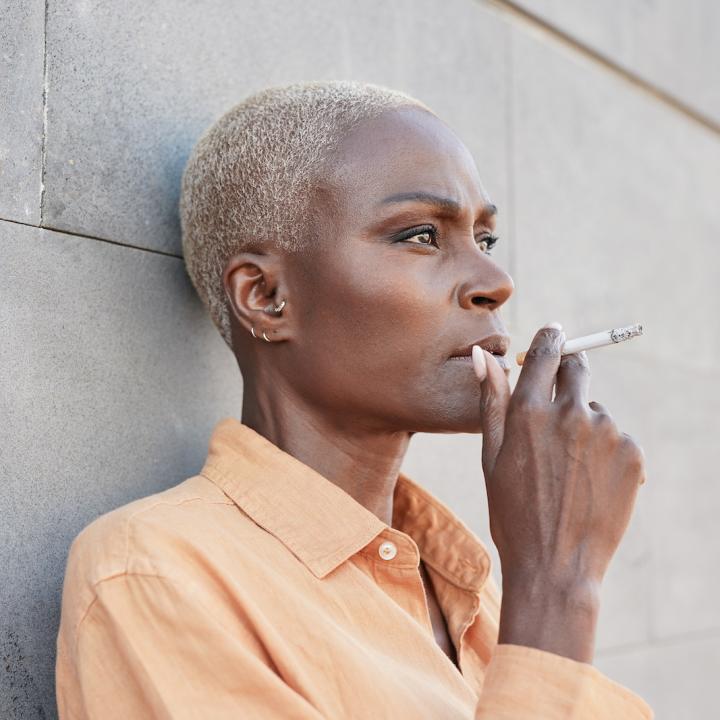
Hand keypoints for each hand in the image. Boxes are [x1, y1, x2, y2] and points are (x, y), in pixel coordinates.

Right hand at [475, 322, 645, 592]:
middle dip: (569, 377)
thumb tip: (482, 355)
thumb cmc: (513, 513)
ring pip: (596, 411)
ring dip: (584, 427)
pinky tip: (590, 484)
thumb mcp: (491, 456)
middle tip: (557, 413)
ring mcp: (606, 433)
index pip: (546, 352)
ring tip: (569, 471)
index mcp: (529, 411)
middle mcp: (569, 413)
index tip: (555, 333)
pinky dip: (606, 453)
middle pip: (578, 369)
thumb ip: (490, 400)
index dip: (551, 339)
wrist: (555, 567)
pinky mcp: (632, 454)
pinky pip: (618, 438)